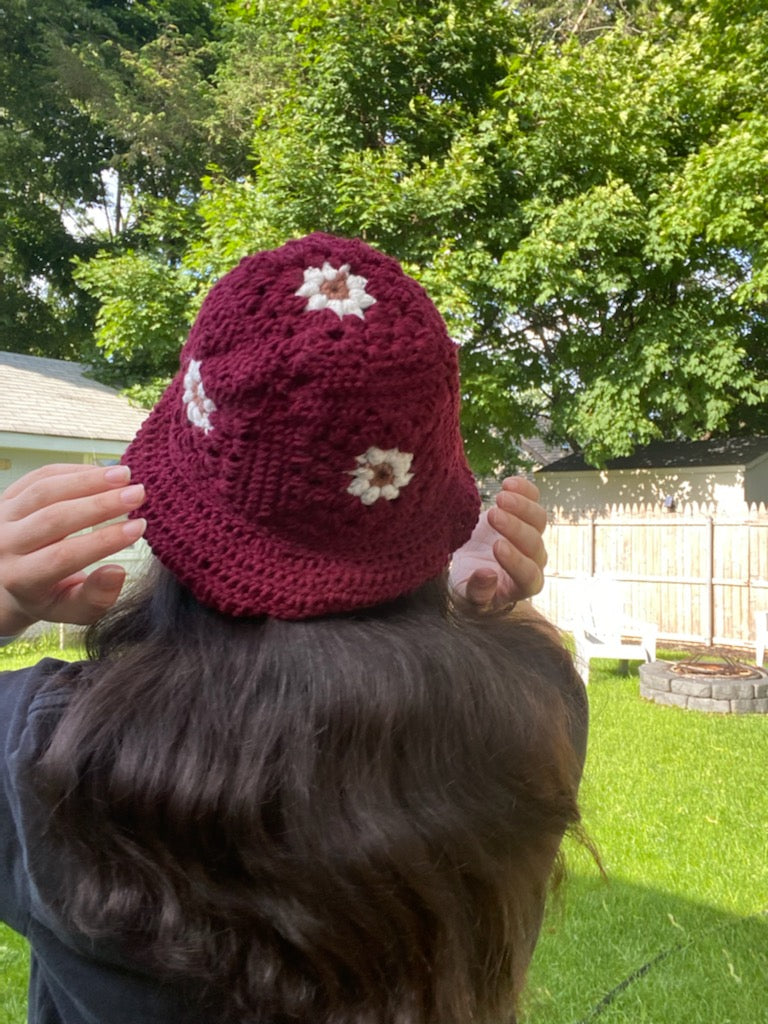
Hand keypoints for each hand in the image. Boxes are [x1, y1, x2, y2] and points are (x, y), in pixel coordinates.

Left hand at [0, 464, 146, 635]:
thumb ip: (96, 597)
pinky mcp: (7, 496)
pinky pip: (40, 476)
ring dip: (89, 479)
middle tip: (138, 494)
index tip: (139, 527)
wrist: (7, 579)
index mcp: (22, 579)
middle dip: (101, 504)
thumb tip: (118, 571)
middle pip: (55, 518)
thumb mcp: (72, 609)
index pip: (64, 556)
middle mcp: (5, 546)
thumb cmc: (48, 595)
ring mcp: (2, 517)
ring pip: (46, 490)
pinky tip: (103, 472)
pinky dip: (74, 470)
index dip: (104, 541)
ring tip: (125, 475)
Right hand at [450, 477, 547, 607]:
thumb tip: (487, 575)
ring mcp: (531, 536)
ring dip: (522, 506)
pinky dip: (524, 489)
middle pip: (534, 543)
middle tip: (493, 516)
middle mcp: (533, 560)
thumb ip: (477, 592)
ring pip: (538, 519)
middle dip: (515, 528)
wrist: (469, 565)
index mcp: (522, 586)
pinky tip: (507, 483)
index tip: (496, 546)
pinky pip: (533, 499)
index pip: (528, 575)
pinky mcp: (524, 515)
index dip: (516, 561)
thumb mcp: (466, 596)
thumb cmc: (469, 585)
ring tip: (501, 497)